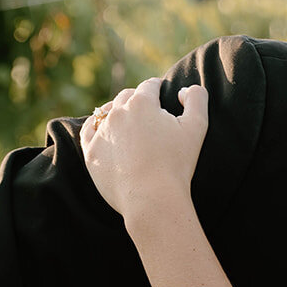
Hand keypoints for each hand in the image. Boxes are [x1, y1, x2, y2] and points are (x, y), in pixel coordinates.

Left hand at [80, 78, 208, 221]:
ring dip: (116, 111)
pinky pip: (88, 130)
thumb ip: (196, 98)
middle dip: (138, 98)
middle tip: (147, 109)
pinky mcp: (91, 152)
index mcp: (142, 103)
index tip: (161, 92)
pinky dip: (96, 126)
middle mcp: (117, 113)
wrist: (152, 199)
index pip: (149, 86)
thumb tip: (182, 90)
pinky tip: (104, 130)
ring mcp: (101, 132)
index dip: (157, 87)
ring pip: (106, 112)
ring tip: (126, 120)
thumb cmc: (177, 163)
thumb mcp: (197, 126)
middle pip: (127, 96)